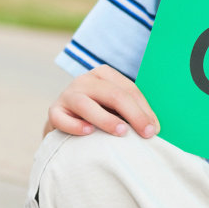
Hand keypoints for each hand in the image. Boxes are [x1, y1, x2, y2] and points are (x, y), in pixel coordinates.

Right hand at [45, 65, 159, 138]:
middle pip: (113, 95)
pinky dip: (75, 125)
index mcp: (104, 74)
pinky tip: (88, 132)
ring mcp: (67, 94)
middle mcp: (85, 80)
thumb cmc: (98, 114)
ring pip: (86, 104)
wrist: (65, 122)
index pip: (129, 90)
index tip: (154, 129)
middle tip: (146, 133)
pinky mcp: (54, 111)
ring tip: (122, 132)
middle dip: (133, 114)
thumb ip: (131, 111)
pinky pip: (62, 118)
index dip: (144, 109)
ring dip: (106, 119)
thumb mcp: (114, 106)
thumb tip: (154, 127)